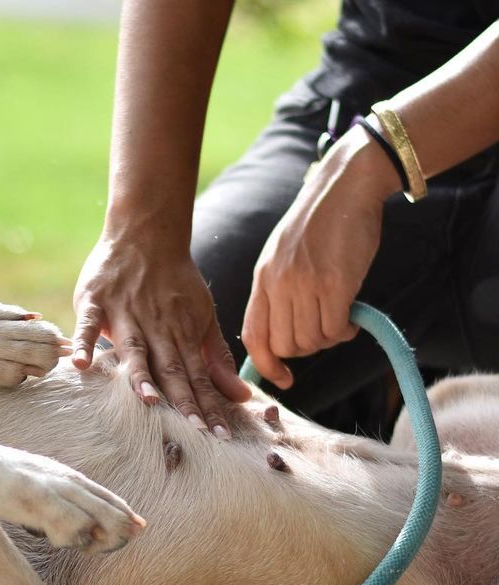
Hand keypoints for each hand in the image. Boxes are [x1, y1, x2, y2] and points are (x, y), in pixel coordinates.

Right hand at [72, 234, 250, 436]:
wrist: (145, 231)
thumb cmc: (174, 281)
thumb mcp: (203, 317)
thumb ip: (216, 359)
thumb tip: (241, 397)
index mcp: (181, 332)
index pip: (197, 376)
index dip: (208, 405)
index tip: (219, 435)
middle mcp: (155, 326)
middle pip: (170, 368)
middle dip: (183, 399)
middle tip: (194, 431)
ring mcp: (124, 313)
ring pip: (134, 349)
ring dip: (141, 374)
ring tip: (149, 400)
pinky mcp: (95, 302)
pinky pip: (88, 325)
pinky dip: (82, 342)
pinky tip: (79, 365)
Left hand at [242, 127, 396, 387]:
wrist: (346, 186)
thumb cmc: (319, 223)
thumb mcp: (282, 255)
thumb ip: (279, 290)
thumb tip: (283, 335)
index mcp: (263, 280)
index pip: (253, 336)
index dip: (266, 365)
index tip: (283, 378)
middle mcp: (279, 285)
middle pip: (284, 345)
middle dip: (306, 350)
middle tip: (324, 332)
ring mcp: (305, 285)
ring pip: (310, 341)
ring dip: (328, 340)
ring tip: (340, 321)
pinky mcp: (335, 283)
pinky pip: (334, 329)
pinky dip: (344, 332)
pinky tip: (352, 319)